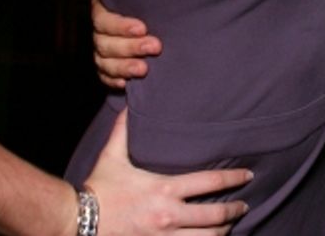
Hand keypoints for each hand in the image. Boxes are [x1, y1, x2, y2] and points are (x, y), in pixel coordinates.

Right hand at [86, 110, 250, 234]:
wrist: (75, 222)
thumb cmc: (98, 189)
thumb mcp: (112, 156)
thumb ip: (124, 130)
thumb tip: (128, 101)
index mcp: (164, 190)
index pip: (210, 182)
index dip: (234, 179)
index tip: (248, 175)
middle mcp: (168, 216)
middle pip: (215, 215)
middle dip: (234, 211)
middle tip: (244, 206)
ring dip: (222, 232)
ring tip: (229, 227)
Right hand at [93, 0, 160, 88]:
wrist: (158, 25)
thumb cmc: (156, 6)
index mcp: (106, 8)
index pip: (104, 18)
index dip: (121, 25)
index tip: (143, 28)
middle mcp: (101, 31)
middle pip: (105, 42)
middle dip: (130, 46)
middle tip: (155, 47)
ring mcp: (102, 50)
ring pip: (104, 61)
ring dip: (124, 66)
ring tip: (144, 69)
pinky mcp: (105, 68)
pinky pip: (104, 77)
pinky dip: (114, 80)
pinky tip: (126, 83)